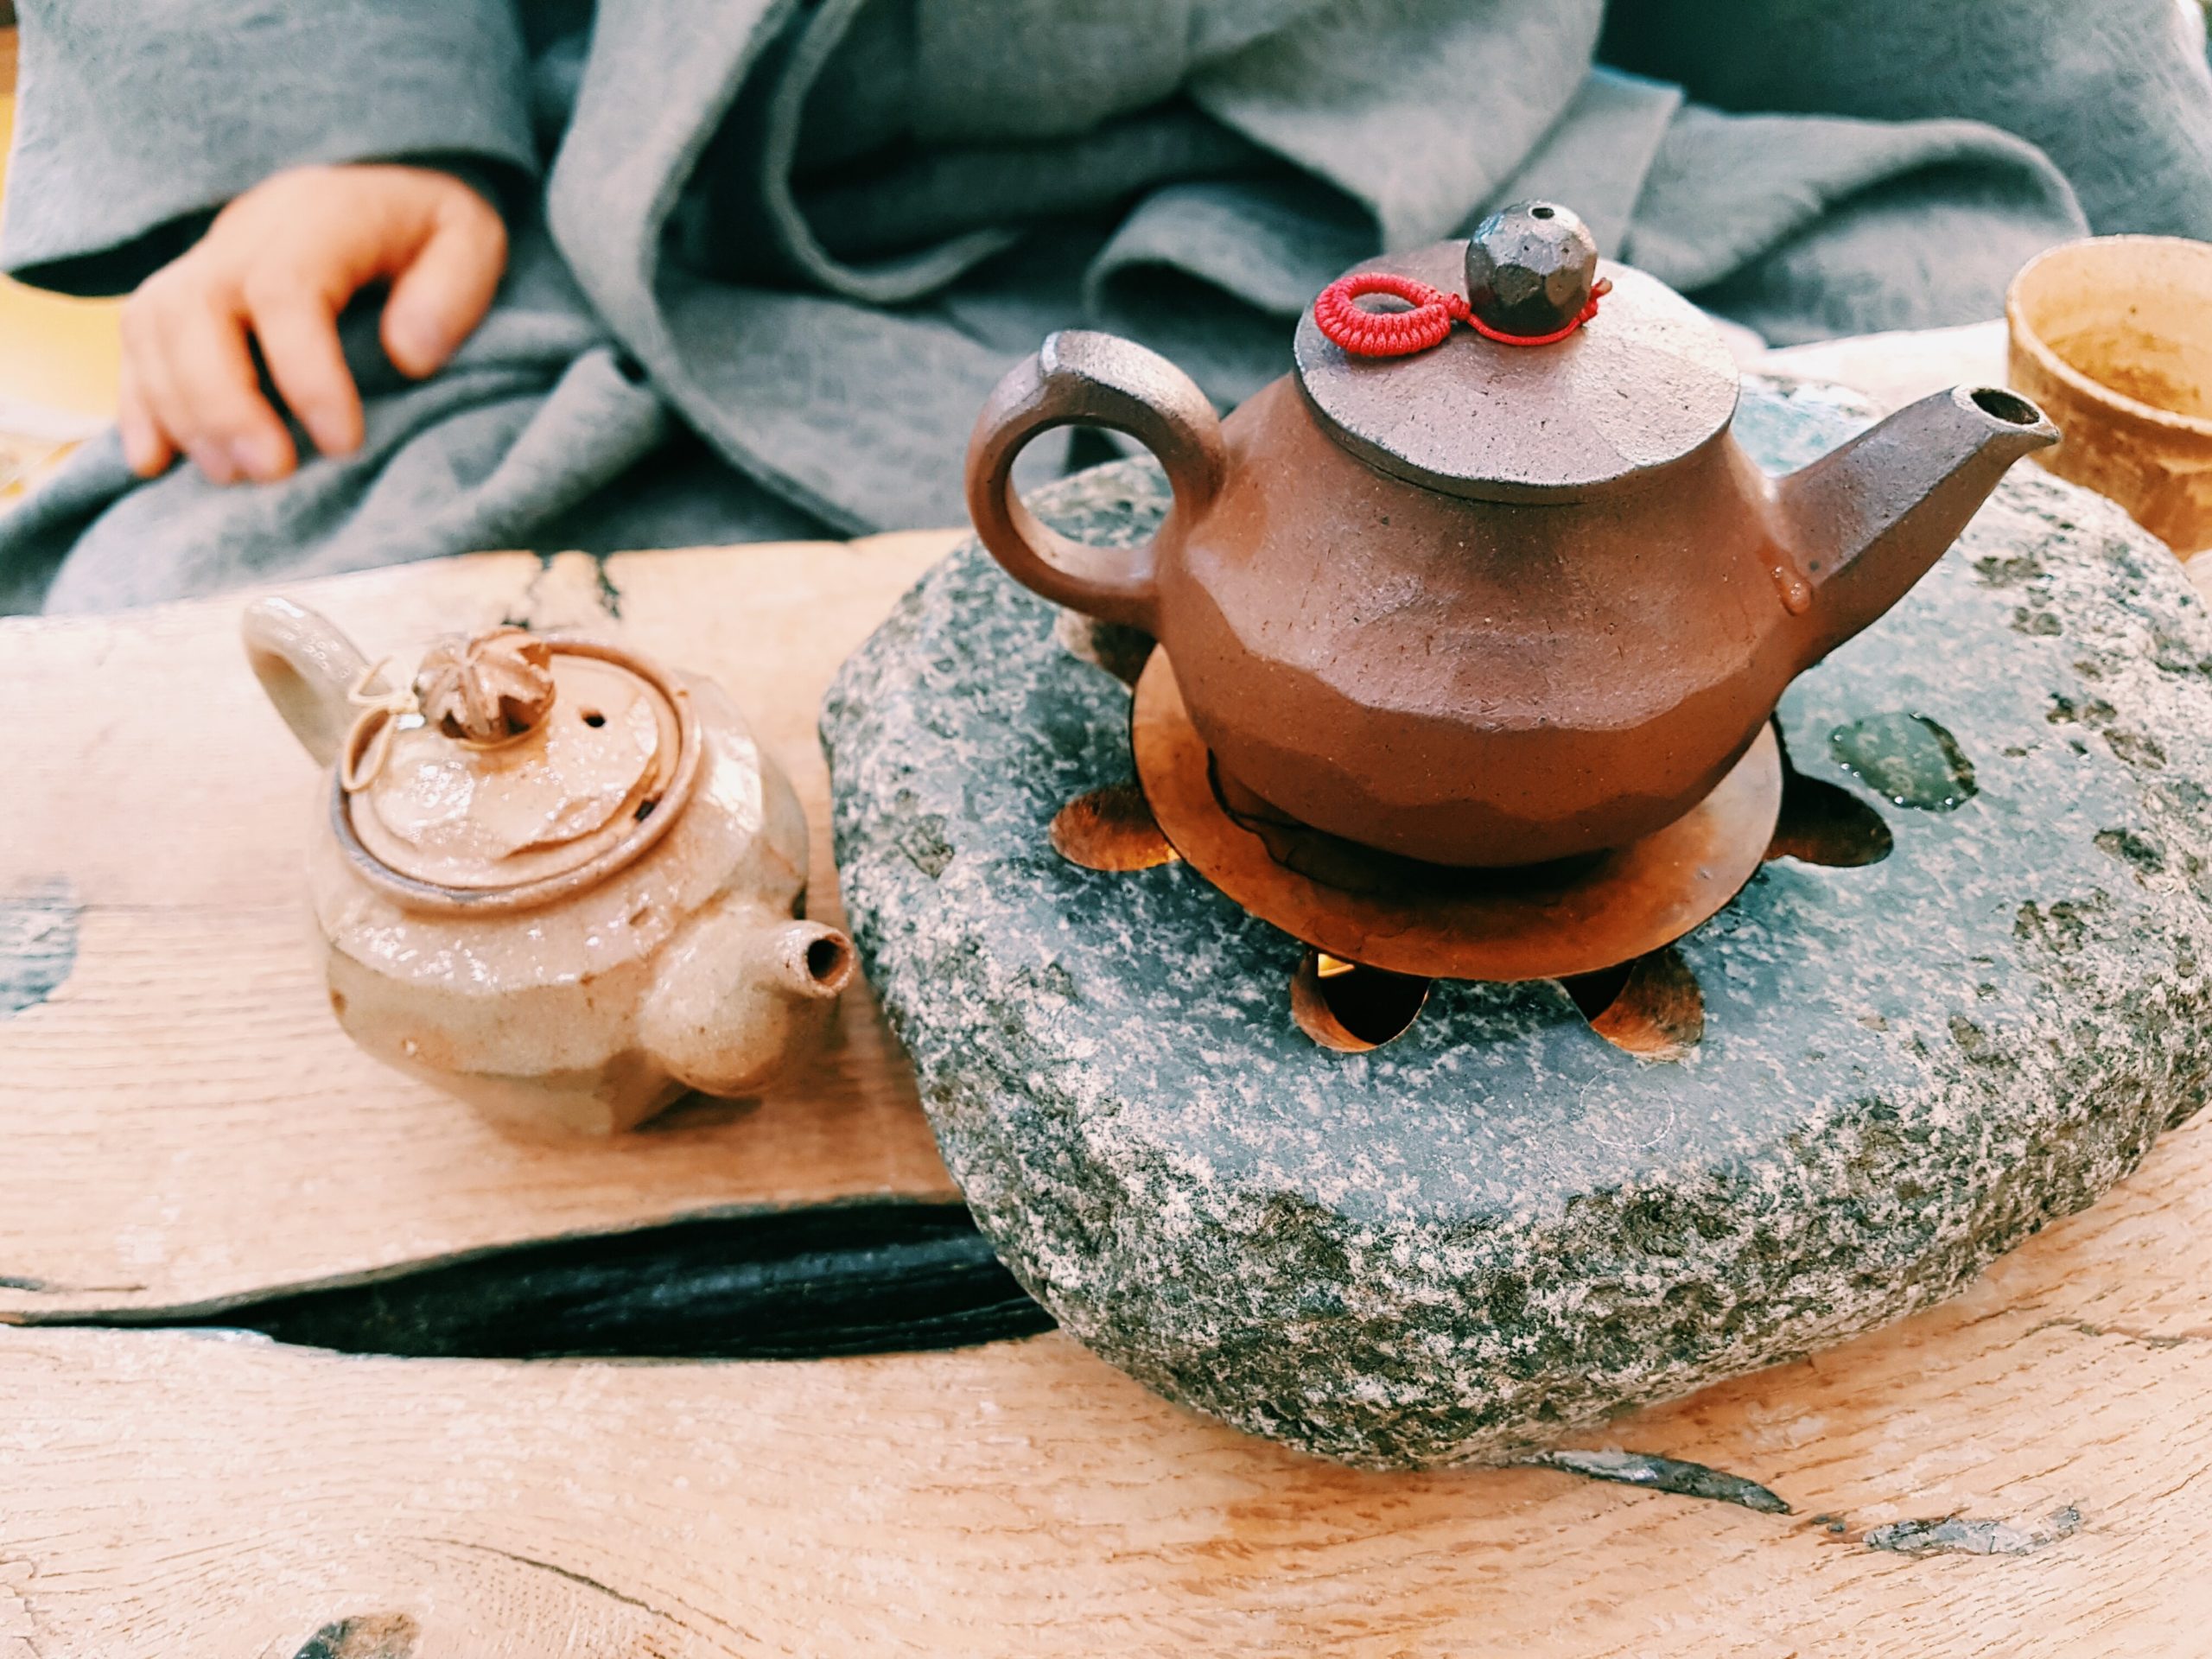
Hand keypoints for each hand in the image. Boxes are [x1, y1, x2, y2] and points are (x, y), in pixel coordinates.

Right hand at [117, 164, 507, 483]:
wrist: (365, 187)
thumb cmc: (423, 227)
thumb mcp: (468, 237)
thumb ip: (452, 290)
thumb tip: (409, 356)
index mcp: (317, 220)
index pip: (285, 291)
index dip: (306, 373)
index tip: (343, 442)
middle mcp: (242, 239)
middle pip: (194, 311)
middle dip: (223, 402)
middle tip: (273, 472)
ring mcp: (201, 265)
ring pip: (152, 328)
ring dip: (180, 411)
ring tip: (232, 476)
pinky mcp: (178, 298)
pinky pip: (133, 344)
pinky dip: (138, 404)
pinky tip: (153, 462)